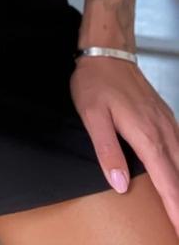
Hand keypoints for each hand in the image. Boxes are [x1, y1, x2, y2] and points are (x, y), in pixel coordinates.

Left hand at [71, 55, 178, 233]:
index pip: (167, 182)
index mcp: (146, 136)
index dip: (175, 209)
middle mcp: (164, 132)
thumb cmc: (96, 82)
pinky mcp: (165, 117)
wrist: (108, 52)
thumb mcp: (93, 116)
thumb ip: (107, 150)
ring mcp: (168, 123)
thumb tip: (119, 183)